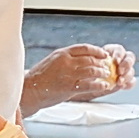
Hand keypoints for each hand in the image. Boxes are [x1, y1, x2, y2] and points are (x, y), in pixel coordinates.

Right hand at [22, 44, 136, 115]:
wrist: (31, 90)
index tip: (104, 54)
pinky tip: (104, 86)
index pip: (84, 48)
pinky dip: (99, 85)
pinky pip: (89, 85)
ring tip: (107, 75)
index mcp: (62, 53)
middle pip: (90, 59)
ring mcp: (68, 74)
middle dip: (101, 63)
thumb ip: (67, 59)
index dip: (97, 50)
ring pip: (92, 71)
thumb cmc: (40, 77)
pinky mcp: (69, 87)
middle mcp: (66, 62)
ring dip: (102, 73)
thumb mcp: (52, 61)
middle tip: (107, 67)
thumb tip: (83, 60)